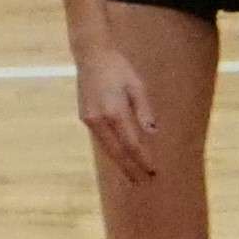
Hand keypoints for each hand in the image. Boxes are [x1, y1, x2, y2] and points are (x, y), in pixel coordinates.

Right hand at [74, 42, 156, 185]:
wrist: (91, 56)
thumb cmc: (118, 68)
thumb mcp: (137, 85)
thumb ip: (144, 110)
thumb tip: (152, 133)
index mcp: (115, 111)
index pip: (132, 143)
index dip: (142, 159)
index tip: (153, 170)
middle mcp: (100, 119)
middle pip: (117, 152)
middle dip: (131, 168)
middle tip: (143, 182)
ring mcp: (90, 120)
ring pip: (107, 149)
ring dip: (120, 163)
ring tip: (133, 176)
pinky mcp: (86, 118)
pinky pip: (102, 140)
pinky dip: (112, 151)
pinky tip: (120, 158)